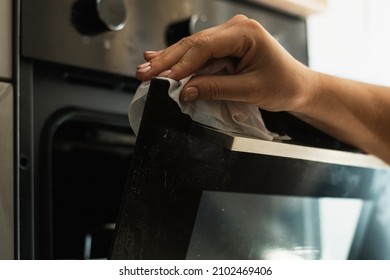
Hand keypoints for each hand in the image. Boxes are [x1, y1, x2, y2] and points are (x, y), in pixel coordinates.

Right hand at [136, 15, 317, 112]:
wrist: (298, 86)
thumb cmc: (283, 84)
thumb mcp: (250, 90)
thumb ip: (216, 88)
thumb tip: (186, 90)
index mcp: (245, 33)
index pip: (204, 47)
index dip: (181, 64)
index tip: (163, 79)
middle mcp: (235, 29)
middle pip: (193, 44)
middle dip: (167, 60)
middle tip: (143, 73)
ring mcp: (229, 36)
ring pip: (192, 48)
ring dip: (169, 61)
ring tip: (146, 69)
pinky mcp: (225, 47)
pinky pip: (199, 53)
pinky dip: (181, 60)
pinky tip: (160, 58)